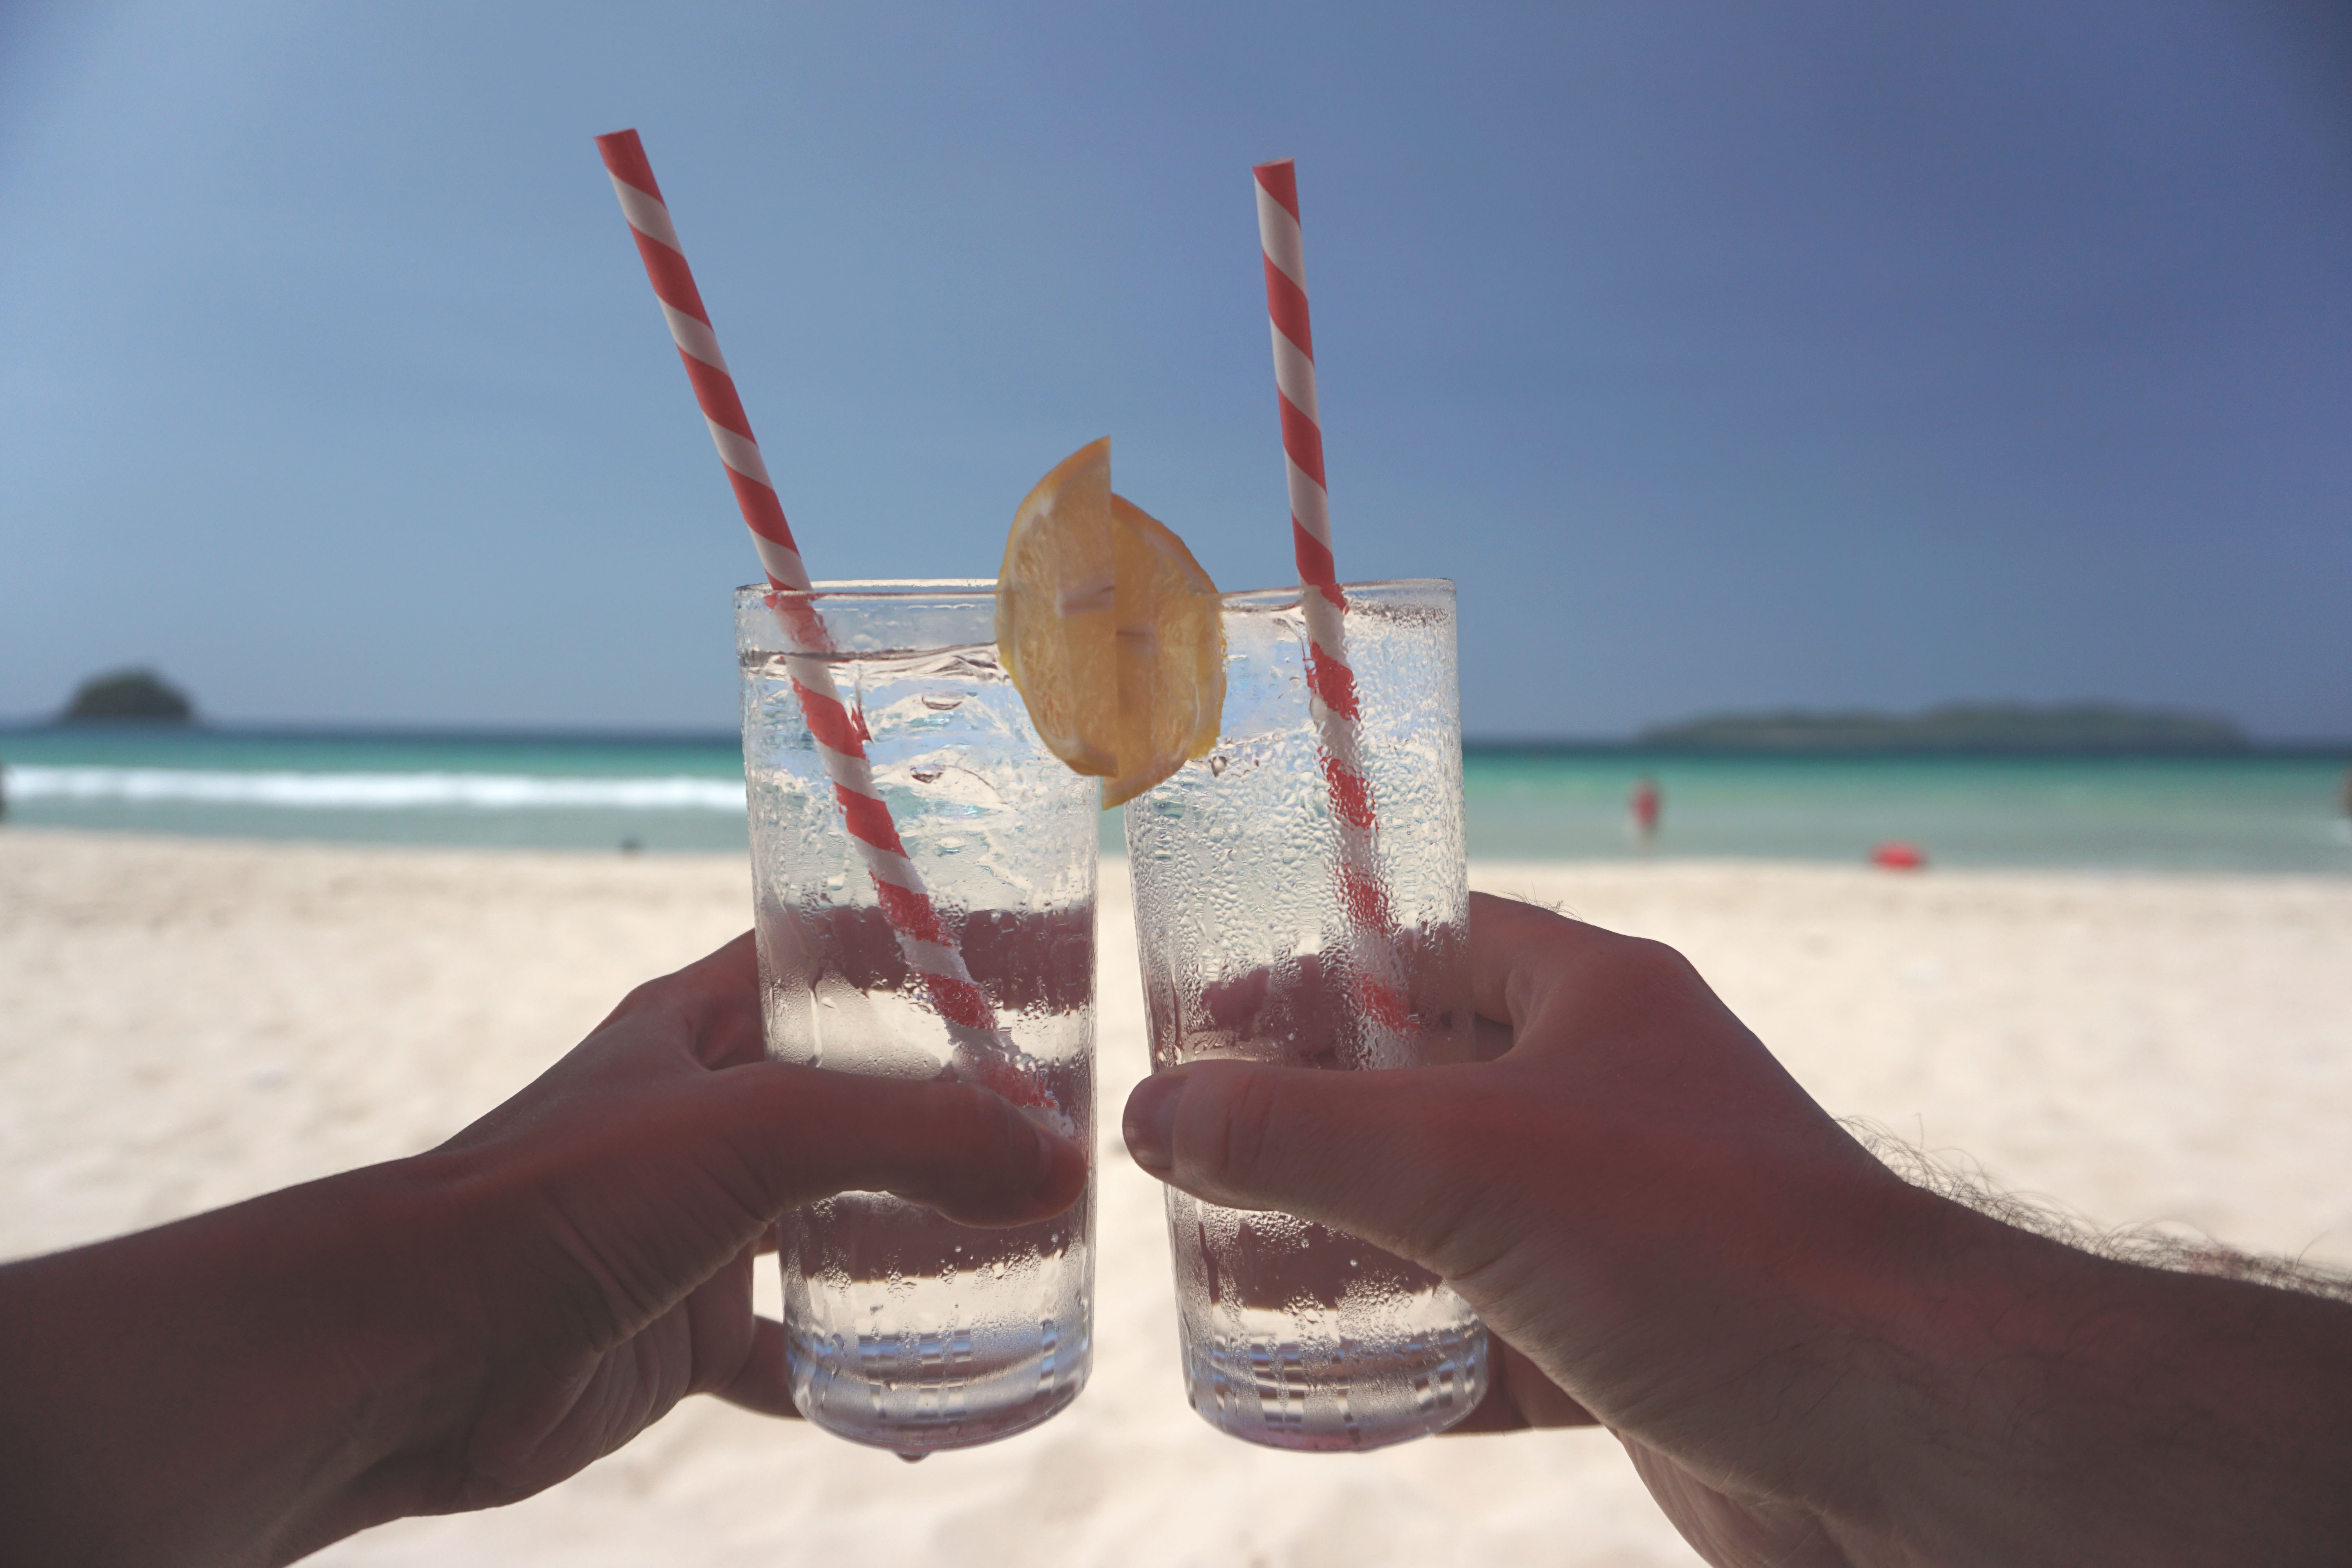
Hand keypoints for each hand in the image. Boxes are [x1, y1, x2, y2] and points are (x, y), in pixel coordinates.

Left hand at [0, 932, 1085, 1567]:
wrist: (417, 1352)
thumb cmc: (559, 1199)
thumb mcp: (755, 1134)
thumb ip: (911, 1139)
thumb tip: (1059, 1166)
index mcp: (704, 1024)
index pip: (830, 949)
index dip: (921, 944)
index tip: (1025, 957)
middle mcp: (705, 1114)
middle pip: (856, 1094)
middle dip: (952, 1110)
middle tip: (1062, 1125)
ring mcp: (698, 1226)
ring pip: (839, 1222)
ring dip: (922, 1240)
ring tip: (1031, 1250)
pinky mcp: (686, 1330)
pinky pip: (800, 1348)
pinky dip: (866, 1371)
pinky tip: (939, 1399)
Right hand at [1121, 893, 2351, 1566]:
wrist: (1905, 1432)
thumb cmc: (1705, 1249)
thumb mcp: (1463, 1165)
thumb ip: (1296, 1135)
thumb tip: (1152, 1115)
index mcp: (1596, 1003)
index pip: (1435, 940)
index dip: (1322, 962)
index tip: (1212, 1007)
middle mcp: (1615, 1101)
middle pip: (1430, 1088)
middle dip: (1317, 1122)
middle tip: (1196, 1150)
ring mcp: (1630, 1230)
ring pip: (1457, 1224)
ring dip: (1354, 1249)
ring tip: (1229, 1266)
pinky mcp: (1639, 1348)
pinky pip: (1494, 1345)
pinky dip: (1411, 1365)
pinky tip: (1321, 1389)